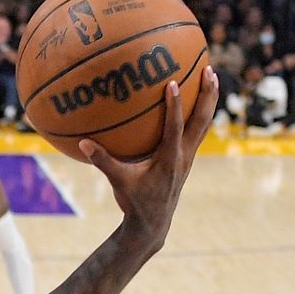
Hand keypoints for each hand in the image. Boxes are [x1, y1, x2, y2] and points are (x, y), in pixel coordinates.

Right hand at [79, 66, 217, 242]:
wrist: (153, 223)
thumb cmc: (135, 202)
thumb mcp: (118, 182)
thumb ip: (102, 161)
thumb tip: (83, 143)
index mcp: (169, 159)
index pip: (174, 127)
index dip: (174, 105)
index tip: (173, 82)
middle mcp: (184, 156)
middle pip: (202, 121)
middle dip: (207, 95)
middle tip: (209, 70)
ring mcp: (188, 157)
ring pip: (204, 124)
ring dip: (208, 101)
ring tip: (211, 77)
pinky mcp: (186, 159)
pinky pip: (196, 130)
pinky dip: (198, 113)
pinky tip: (194, 101)